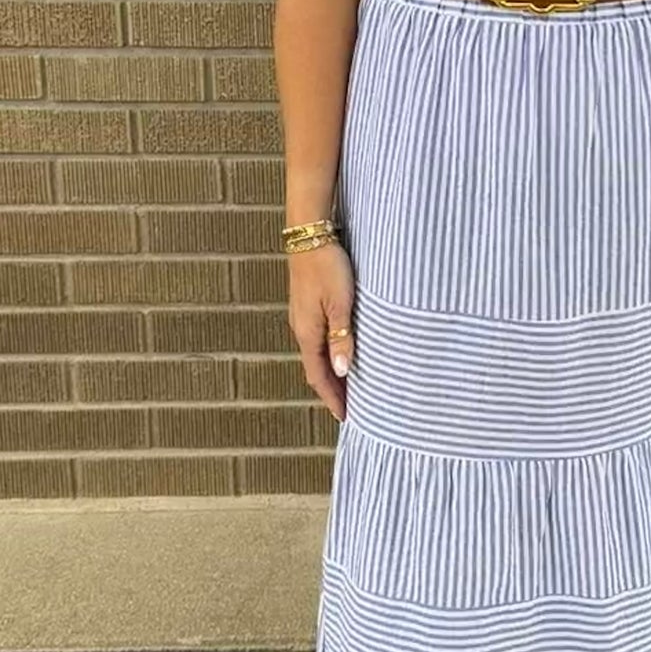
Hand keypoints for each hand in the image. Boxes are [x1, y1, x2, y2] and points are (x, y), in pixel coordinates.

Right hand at [287, 239, 354, 422]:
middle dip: (331, 390)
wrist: (309, 234)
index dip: (332, 398)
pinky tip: (340, 351)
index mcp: (307, 333)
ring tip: (347, 385)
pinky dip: (328, 353)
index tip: (345, 417)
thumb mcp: (340, 304)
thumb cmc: (327, 267)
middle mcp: (301, 328)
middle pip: (315, 369)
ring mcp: (302, 317)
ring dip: (330, 372)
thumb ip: (342, 338)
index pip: (319, 376)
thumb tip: (341, 372)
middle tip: (349, 408)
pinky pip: (317, 339)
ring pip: (316, 354)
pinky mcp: (307, 305)